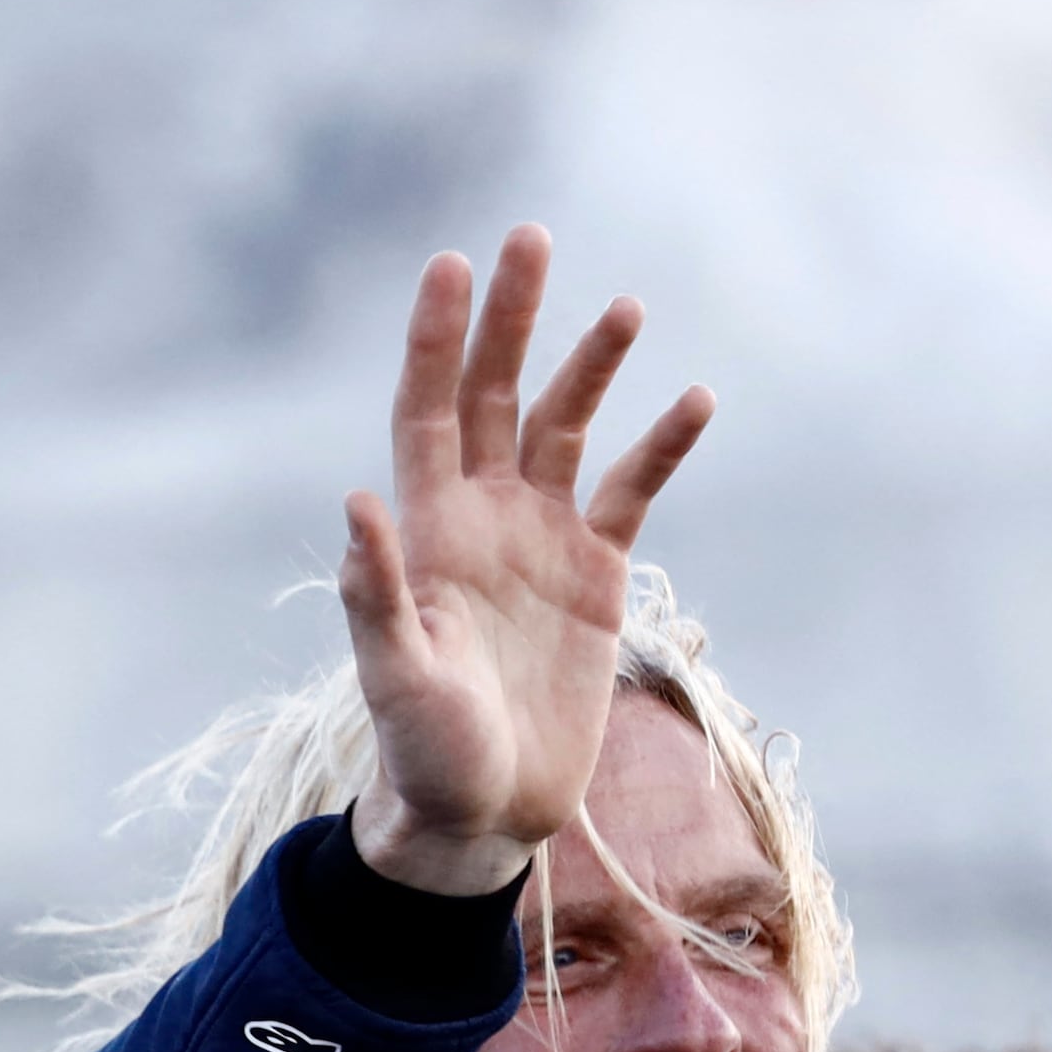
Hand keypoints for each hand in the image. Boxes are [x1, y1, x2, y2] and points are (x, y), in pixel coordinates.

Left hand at [339, 228, 712, 896]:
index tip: (452, 265)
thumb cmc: (425, 753)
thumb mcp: (395, 678)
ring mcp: (542, 541)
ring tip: (624, 306)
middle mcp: (483, 519)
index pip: (428, 412)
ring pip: (567, 427)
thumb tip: (357, 506)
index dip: (437, 341)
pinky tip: (694, 398)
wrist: (484, 814)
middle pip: (496, 396)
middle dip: (511, 320)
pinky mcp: (596, 575)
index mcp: (428, 532)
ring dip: (591, 367)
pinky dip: (662, 445)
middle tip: (528, 237)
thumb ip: (375, 597)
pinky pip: (632, 490)